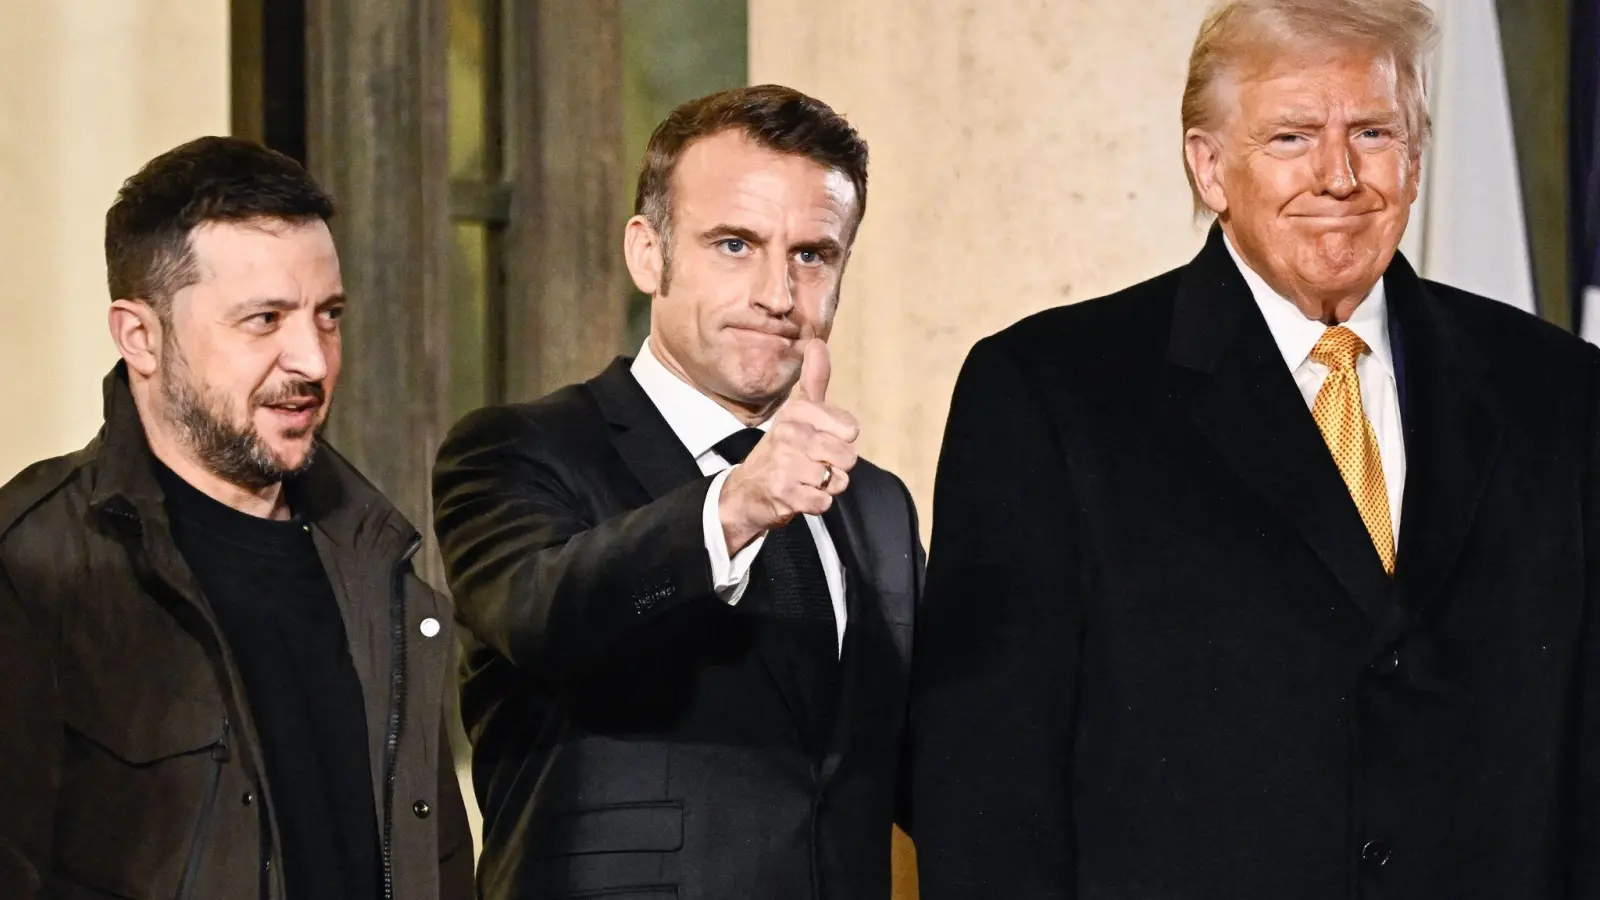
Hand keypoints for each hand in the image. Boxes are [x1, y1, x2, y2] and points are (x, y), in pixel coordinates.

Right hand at [719, 339, 859, 553]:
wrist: (747, 490)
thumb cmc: (781, 449)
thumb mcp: (796, 412)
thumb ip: (813, 380)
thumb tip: (818, 342)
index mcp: (796, 413)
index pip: (850, 429)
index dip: (841, 440)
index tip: (820, 439)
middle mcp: (789, 435)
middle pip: (848, 457)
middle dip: (836, 466)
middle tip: (813, 464)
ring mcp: (785, 465)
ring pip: (838, 480)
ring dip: (827, 486)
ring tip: (806, 479)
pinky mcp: (785, 494)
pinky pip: (825, 502)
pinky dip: (816, 503)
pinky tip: (799, 494)